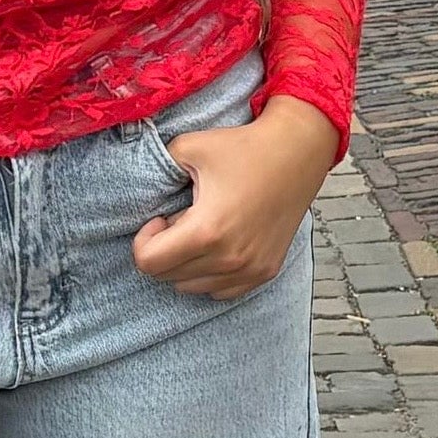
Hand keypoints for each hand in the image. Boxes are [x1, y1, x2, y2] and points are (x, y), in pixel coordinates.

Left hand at [131, 94, 340, 297]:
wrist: (298, 151)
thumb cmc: (243, 148)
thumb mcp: (188, 147)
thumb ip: (156, 170)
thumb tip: (140, 194)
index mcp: (208, 231)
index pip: (149, 263)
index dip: (143, 240)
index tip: (159, 218)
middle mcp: (230, 259)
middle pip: (168, 277)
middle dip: (164, 249)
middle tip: (181, 218)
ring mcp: (251, 270)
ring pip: (191, 287)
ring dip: (185, 263)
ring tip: (201, 229)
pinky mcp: (265, 272)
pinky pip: (220, 290)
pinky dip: (209, 274)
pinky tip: (218, 244)